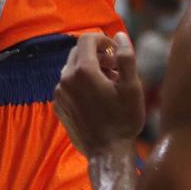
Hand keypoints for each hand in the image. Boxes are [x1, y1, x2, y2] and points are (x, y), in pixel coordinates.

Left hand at [54, 31, 145, 156]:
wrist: (107, 153)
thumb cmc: (123, 120)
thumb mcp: (132, 87)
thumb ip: (126, 57)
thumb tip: (120, 36)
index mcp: (83, 71)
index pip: (87, 39)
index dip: (103, 40)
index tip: (115, 51)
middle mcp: (65, 79)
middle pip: (78, 52)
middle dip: (96, 54)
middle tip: (114, 68)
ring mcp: (59, 93)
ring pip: (72, 69)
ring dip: (89, 69)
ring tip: (107, 84)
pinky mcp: (58, 106)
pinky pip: (67, 85)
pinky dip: (80, 84)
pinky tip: (95, 98)